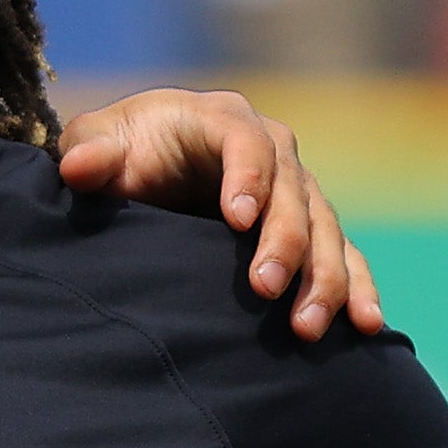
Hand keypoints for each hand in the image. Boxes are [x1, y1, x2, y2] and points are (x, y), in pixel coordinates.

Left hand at [53, 89, 384, 340]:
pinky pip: (344, 257)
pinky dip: (358, 289)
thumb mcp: (98, 144)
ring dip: (324, 278)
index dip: (249, 177)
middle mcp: (272, 150)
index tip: (237, 220)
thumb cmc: (123, 152)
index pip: (246, 142)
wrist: (148, 170)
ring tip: (308, 327)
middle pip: (294, 193)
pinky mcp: (310, 230)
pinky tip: (367, 327)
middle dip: (285, 242)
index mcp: (223, 120)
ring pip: (325, 232)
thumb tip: (79, 166)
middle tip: (265, 289)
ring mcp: (297, 191)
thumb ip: (90, 151)